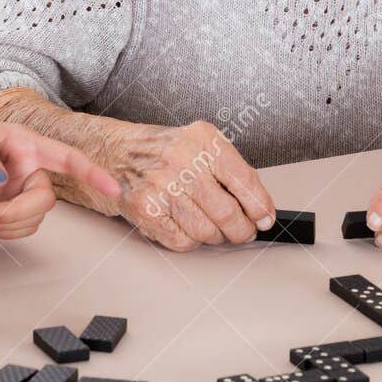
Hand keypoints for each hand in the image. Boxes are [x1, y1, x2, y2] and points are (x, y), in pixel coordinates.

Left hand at [0, 115, 121, 239]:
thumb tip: (0, 178)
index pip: (66, 158)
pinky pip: (16, 227)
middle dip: (20, 214)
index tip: (114, 189)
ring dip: (8, 226)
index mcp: (23, 142)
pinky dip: (1, 231)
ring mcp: (15, 188)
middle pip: (45, 200)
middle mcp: (25, 166)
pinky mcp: (1, 205)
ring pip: (32, 219)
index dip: (92, 174)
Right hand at [100, 120, 275, 250]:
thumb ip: (230, 170)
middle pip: (227, 213)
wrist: (116, 153)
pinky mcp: (146, 210)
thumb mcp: (200, 144)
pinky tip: (186, 225)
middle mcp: (181, 161)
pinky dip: (191, 240)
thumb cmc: (163, 152)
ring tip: (212, 227)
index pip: (244, 180)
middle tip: (243, 231)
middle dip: (241, 230)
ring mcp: (161, 186)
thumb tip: (259, 206)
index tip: (265, 219)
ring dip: (215, 236)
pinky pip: (183, 241)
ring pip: (206, 231)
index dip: (260, 206)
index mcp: (203, 140)